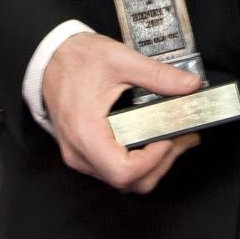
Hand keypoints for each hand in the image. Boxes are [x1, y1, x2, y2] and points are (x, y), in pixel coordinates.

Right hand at [40, 31, 202, 192]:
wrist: (50, 56)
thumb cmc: (76, 59)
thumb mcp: (121, 60)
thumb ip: (158, 75)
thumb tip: (189, 85)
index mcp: (86, 133)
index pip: (123, 172)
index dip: (153, 160)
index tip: (170, 138)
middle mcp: (80, 153)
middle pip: (128, 182)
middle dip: (161, 163)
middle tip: (183, 137)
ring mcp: (80, 156)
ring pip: (122, 180)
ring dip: (153, 164)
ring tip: (174, 137)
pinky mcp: (84, 152)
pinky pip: (114, 169)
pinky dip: (138, 160)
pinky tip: (154, 139)